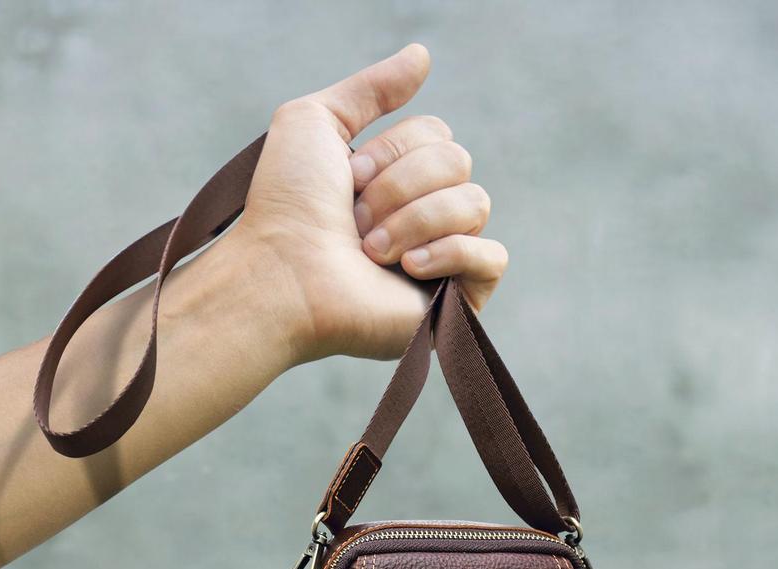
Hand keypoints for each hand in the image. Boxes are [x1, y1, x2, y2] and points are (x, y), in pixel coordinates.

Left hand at [234, 44, 508, 365]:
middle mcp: (420, 217)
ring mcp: (440, 261)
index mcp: (394, 180)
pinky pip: (492, 257)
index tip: (348, 178)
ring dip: (414, 219)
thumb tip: (423, 56)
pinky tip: (408, 268)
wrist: (285, 274)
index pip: (438, 136)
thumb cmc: (287, 206)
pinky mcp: (454, 303)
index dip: (394, 150)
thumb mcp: (317, 122)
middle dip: (401, 185)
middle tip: (355, 220)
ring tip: (370, 250)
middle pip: (458, 162)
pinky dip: (451, 252)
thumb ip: (369, 89)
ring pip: (476, 203)